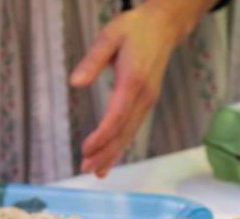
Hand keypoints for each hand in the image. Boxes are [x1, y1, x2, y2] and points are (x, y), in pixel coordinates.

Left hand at [70, 1, 193, 177]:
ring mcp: (147, 101)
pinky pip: (133, 129)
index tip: (86, 149)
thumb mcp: (110, 36)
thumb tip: (75, 82)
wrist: (164, 26)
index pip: (117, 116)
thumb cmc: (135, 29)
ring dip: (113, 154)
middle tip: (86, 169)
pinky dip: (121, 146)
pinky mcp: (147, 103)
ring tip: (96, 172)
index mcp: (133, 81)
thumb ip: (93, 60)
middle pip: (124, 132)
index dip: (102, 136)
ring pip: (130, 134)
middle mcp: (144, 96)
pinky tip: (110, 160)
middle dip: (105, 153)